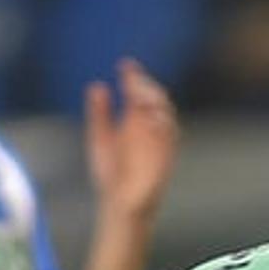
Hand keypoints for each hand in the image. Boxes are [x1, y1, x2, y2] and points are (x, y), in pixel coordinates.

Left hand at [83, 59, 178, 222]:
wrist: (120, 204)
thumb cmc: (111, 175)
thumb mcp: (99, 138)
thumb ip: (99, 114)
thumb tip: (97, 86)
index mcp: (133, 121)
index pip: (138, 92)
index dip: (134, 76)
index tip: (125, 64)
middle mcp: (148, 127)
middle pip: (154, 96)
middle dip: (145, 85)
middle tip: (132, 80)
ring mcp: (158, 140)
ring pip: (166, 111)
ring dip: (156, 100)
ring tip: (139, 95)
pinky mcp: (165, 155)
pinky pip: (171, 134)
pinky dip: (163, 122)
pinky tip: (150, 116)